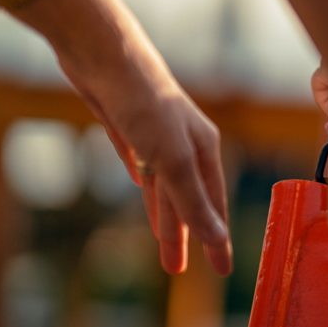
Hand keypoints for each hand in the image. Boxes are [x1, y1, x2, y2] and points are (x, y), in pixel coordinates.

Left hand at [58, 46, 231, 276]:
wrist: (106, 56)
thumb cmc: (145, 104)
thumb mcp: (171, 159)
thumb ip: (192, 200)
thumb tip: (215, 238)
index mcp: (202, 149)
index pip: (212, 204)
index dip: (215, 238)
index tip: (221, 270)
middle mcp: (184, 143)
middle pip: (188, 199)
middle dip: (185, 234)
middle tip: (177, 270)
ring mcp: (156, 135)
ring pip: (164, 184)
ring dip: (164, 215)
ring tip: (161, 246)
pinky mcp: (127, 125)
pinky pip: (141, 162)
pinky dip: (146, 181)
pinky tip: (142, 186)